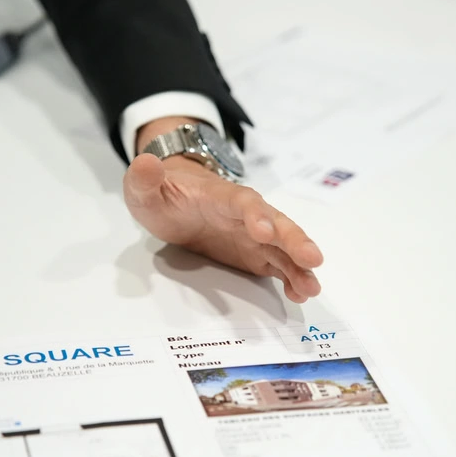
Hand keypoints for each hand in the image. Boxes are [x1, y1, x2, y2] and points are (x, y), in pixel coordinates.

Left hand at [123, 119, 322, 302]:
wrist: (173, 201)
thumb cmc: (162, 193)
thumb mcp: (143, 187)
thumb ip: (144, 179)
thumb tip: (145, 163)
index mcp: (221, 196)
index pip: (242, 202)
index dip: (256, 215)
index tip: (265, 232)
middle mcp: (246, 214)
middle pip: (275, 223)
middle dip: (293, 240)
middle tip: (312, 259)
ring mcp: (253, 236)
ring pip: (282, 248)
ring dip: (299, 266)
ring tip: (312, 288)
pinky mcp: (254, 254)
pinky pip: (277, 265)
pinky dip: (291, 278)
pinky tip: (301, 293)